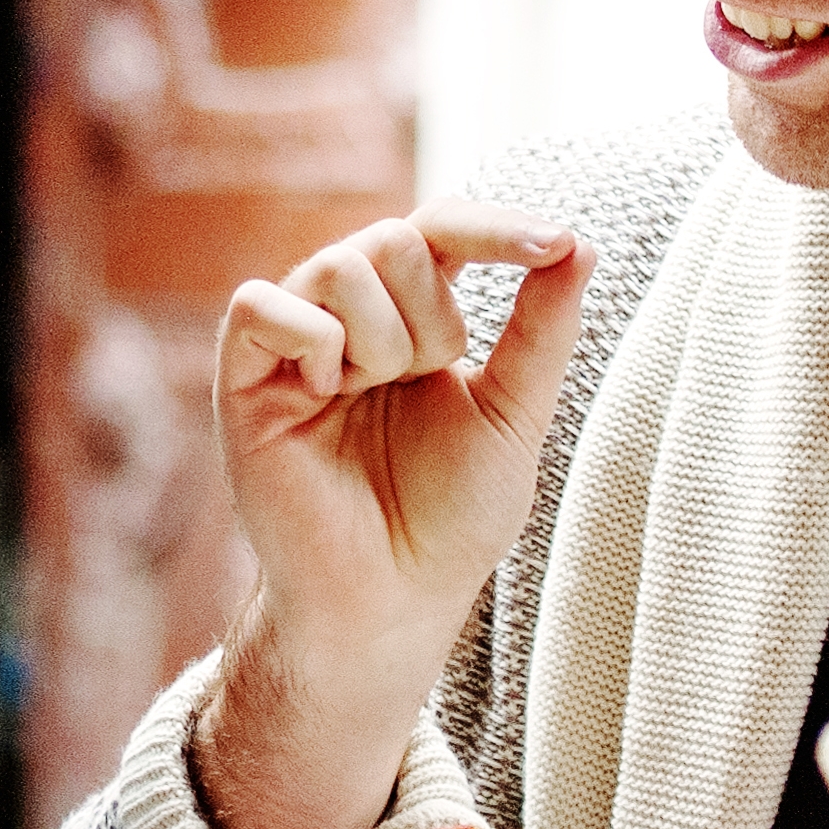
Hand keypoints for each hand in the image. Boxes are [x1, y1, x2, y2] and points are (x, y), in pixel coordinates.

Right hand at [188, 205, 587, 828]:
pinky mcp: (243, 375)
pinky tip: (323, 392)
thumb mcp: (512, 417)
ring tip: (369, 400)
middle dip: (432, 317)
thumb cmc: (448, 520)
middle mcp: (351, 315)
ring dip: (381, 340)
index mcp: (414, 314)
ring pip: (339, 264)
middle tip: (421, 386)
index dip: (496, 228)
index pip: (446, 229)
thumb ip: (542, 331)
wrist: (388, 600)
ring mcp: (295, 341)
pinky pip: (263, 304)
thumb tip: (585, 244)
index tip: (556, 240)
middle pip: (396, 238)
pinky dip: (311, 340)